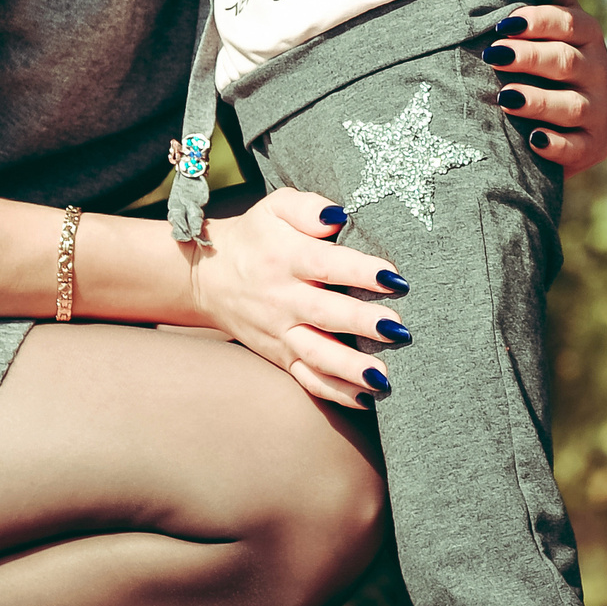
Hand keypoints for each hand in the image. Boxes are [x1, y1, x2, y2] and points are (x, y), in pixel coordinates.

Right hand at [188, 188, 409, 409]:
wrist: (208, 277)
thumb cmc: (255, 236)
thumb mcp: (275, 207)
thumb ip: (307, 207)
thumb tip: (338, 216)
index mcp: (285, 257)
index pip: (326, 264)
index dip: (360, 272)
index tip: (393, 278)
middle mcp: (282, 298)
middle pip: (324, 314)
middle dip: (362, 323)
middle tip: (398, 329)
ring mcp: (280, 332)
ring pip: (316, 354)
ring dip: (351, 368)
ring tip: (384, 377)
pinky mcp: (280, 356)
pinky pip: (307, 378)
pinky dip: (334, 392)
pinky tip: (365, 398)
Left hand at [483, 0, 606, 173]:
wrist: (591, 124)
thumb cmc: (564, 66)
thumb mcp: (564, 31)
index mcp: (589, 38)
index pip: (569, 23)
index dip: (538, 21)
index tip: (503, 24)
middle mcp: (600, 72)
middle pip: (566, 61)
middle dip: (529, 58)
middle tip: (493, 56)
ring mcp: (600, 112)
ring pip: (571, 105)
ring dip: (537, 100)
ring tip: (505, 98)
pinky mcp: (594, 146)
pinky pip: (576, 147)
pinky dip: (555, 144)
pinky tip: (532, 140)